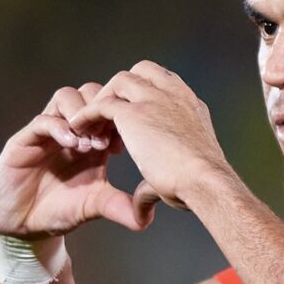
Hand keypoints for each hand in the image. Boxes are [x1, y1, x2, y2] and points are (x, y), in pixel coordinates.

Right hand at [0, 83, 152, 238]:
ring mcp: (48, 132)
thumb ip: (119, 207)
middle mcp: (71, 129)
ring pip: (66, 97)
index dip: (119, 118)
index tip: (124, 144)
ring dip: (81, 114)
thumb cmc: (58, 210)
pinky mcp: (24, 140)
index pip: (109, 108)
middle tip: (106, 141)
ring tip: (87, 144)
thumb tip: (146, 219)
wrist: (24, 225)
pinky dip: (58, 127)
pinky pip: (42, 120)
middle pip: (90, 93)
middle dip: (101, 111)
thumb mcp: (94, 206)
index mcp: (92, 138)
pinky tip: (70, 144)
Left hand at [68, 61, 232, 210]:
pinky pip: (102, 104)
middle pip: (143, 71)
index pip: (165, 83)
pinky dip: (88, 114)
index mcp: (191, 105)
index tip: (132, 114)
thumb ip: (155, 183)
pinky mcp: (133, 113)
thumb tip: (141, 213)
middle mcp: (175, 95)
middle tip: (108, 114)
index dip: (145, 94)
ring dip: (104, 99)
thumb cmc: (201, 186)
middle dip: (123, 88)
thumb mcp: (183, 174)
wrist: (206, 182)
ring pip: (120, 81)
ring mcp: (154, 99)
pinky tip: (77, 129)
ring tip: (91, 122)